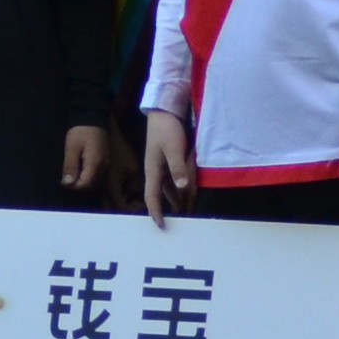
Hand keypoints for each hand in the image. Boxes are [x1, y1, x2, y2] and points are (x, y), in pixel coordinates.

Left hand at [60, 122, 112, 196]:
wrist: (93, 116)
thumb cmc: (80, 131)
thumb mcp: (71, 148)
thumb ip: (70, 166)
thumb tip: (67, 183)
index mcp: (95, 164)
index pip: (85, 184)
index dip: (73, 186)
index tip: (62, 181)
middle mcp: (104, 166)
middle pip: (91, 184)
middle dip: (78, 184)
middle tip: (66, 178)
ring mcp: (107, 163)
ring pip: (95, 180)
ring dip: (83, 180)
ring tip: (72, 173)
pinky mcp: (107, 159)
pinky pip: (98, 173)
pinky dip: (88, 174)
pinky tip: (80, 168)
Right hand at [141, 107, 195, 224]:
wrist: (163, 112)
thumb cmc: (166, 129)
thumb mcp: (173, 148)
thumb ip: (178, 168)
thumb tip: (182, 188)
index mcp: (153, 171)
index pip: (152, 197)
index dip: (156, 212)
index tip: (161, 226)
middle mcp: (155, 171)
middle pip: (159, 196)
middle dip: (166, 210)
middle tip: (178, 223)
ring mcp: (160, 166)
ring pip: (167, 189)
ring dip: (174, 200)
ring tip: (184, 212)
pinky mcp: (167, 160)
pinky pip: (172, 180)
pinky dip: (178, 189)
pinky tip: (185, 193)